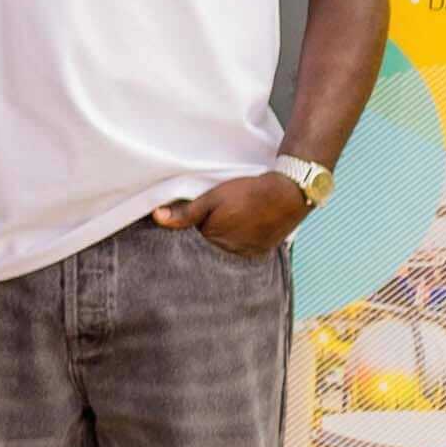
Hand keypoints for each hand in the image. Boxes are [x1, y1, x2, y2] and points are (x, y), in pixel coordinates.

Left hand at [156, 171, 312, 256]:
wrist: (288, 193)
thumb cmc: (248, 192)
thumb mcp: (212, 197)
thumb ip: (185, 211)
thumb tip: (157, 217)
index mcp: (213, 239)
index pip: (195, 235)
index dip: (198, 221)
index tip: (205, 212)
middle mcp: (229, 252)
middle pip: (211, 242)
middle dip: (212, 230)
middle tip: (224, 212)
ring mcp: (247, 253)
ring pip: (228, 246)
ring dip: (229, 235)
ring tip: (238, 217)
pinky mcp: (262, 251)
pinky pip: (244, 248)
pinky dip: (243, 239)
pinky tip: (248, 226)